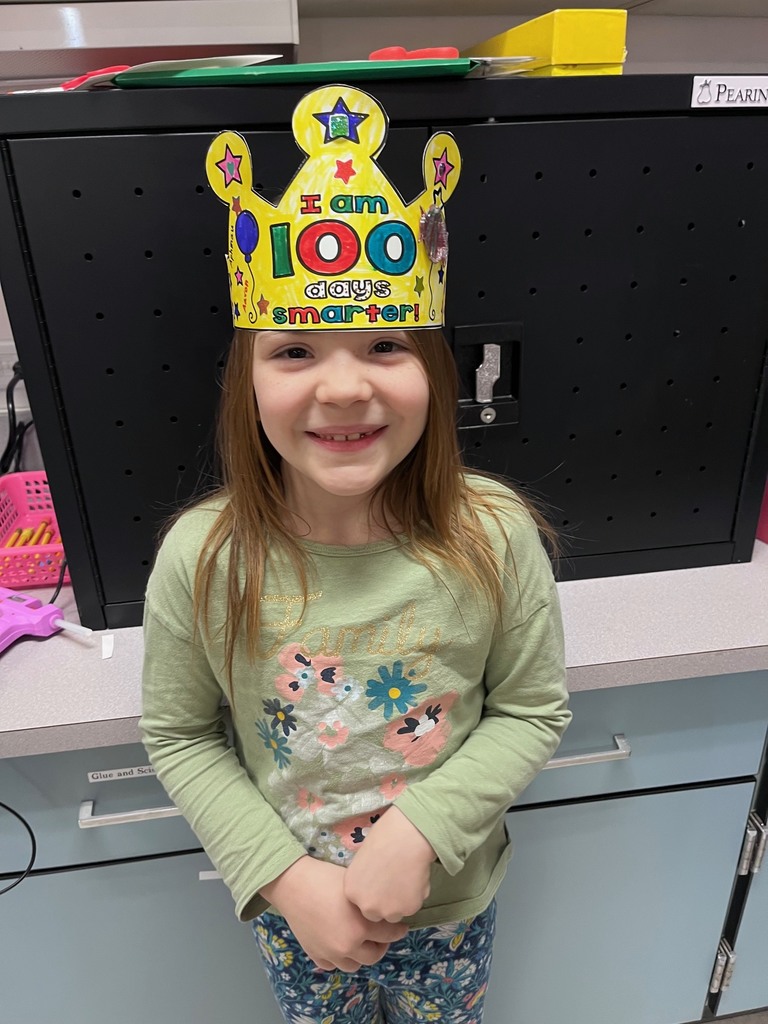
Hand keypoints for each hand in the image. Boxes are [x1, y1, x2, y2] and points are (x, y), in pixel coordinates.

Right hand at [260, 856, 407, 971]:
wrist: (293, 883)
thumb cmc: (325, 877)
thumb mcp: (355, 886)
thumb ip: (370, 903)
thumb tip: (384, 908)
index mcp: (362, 926)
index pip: (389, 935)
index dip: (398, 929)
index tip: (401, 925)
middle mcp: (348, 945)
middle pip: (374, 955)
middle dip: (382, 946)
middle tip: (383, 935)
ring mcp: (330, 953)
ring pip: (354, 965)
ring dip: (361, 955)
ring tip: (362, 942)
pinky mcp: (315, 954)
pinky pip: (332, 965)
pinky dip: (339, 958)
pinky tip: (340, 945)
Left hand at [344, 806, 435, 922]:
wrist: (405, 837)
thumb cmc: (382, 838)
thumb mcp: (361, 861)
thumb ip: (364, 878)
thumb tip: (372, 882)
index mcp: (351, 892)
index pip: (361, 902)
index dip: (372, 893)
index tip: (380, 882)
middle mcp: (366, 906)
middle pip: (376, 913)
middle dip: (384, 902)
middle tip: (394, 882)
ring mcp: (388, 911)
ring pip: (395, 913)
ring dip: (400, 902)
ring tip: (406, 877)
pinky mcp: (408, 910)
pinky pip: (412, 905)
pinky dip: (415, 895)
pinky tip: (415, 876)